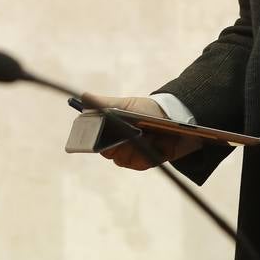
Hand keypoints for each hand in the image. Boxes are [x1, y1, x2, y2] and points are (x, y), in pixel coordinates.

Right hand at [85, 93, 203, 170]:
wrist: (175, 118)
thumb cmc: (147, 110)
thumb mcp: (127, 104)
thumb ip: (105, 103)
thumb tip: (84, 96)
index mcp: (109, 132)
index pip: (94, 141)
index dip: (95, 139)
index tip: (101, 132)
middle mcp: (117, 146)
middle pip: (108, 152)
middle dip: (118, 142)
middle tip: (128, 131)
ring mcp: (131, 155)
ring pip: (123, 159)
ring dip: (135, 146)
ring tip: (147, 134)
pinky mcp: (145, 162)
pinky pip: (140, 164)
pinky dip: (147, 154)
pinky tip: (156, 144)